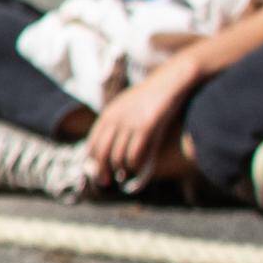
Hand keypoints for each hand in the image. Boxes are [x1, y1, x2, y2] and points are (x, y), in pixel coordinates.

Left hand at [82, 60, 200, 191]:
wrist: (169, 81)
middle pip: (102, 153)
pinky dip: (135, 165)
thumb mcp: (126, 107)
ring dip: (121, 169)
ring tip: (126, 174)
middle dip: (102, 171)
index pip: (93, 143)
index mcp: (108, 115)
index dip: (92, 161)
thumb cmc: (150, 97)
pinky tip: (138, 168)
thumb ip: (116, 123)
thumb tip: (112, 147)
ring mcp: (130, 124)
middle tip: (106, 182)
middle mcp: (115, 120)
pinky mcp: (147, 128)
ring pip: (118, 157)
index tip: (96, 172)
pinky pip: (135, 154)